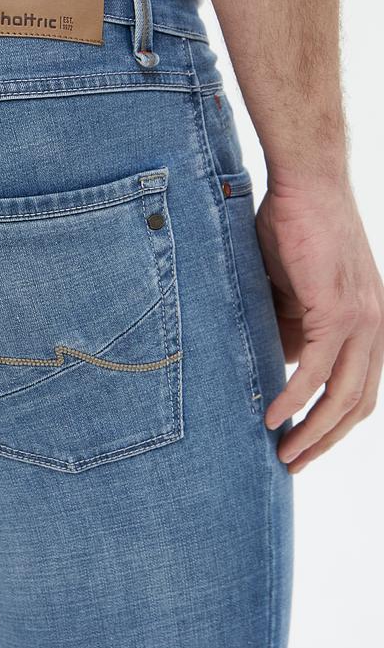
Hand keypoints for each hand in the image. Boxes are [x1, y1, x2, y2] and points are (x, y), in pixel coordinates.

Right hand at [255, 173, 382, 472]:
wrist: (307, 184)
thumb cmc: (296, 230)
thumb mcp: (293, 293)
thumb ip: (292, 329)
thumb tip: (280, 366)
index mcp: (370, 325)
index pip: (359, 390)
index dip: (333, 424)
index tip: (302, 444)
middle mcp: (376, 328)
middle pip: (358, 404)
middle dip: (325, 441)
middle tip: (292, 463)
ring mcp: (362, 320)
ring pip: (343, 396)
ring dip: (313, 432)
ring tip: (283, 453)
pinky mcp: (337, 309)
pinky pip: (316, 368)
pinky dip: (295, 398)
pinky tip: (274, 416)